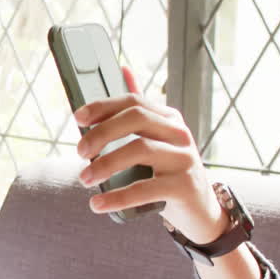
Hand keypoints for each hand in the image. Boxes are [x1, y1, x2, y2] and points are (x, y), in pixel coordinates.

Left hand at [73, 67, 226, 245]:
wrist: (201, 209)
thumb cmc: (170, 171)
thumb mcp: (158, 138)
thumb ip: (140, 109)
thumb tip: (123, 69)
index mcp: (169, 119)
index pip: (134, 102)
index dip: (103, 106)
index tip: (78, 118)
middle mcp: (180, 134)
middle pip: (137, 118)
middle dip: (102, 132)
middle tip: (80, 152)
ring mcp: (184, 159)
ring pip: (140, 149)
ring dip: (105, 164)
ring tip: (85, 179)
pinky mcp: (184, 186)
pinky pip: (145, 189)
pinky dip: (117, 197)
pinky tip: (98, 204)